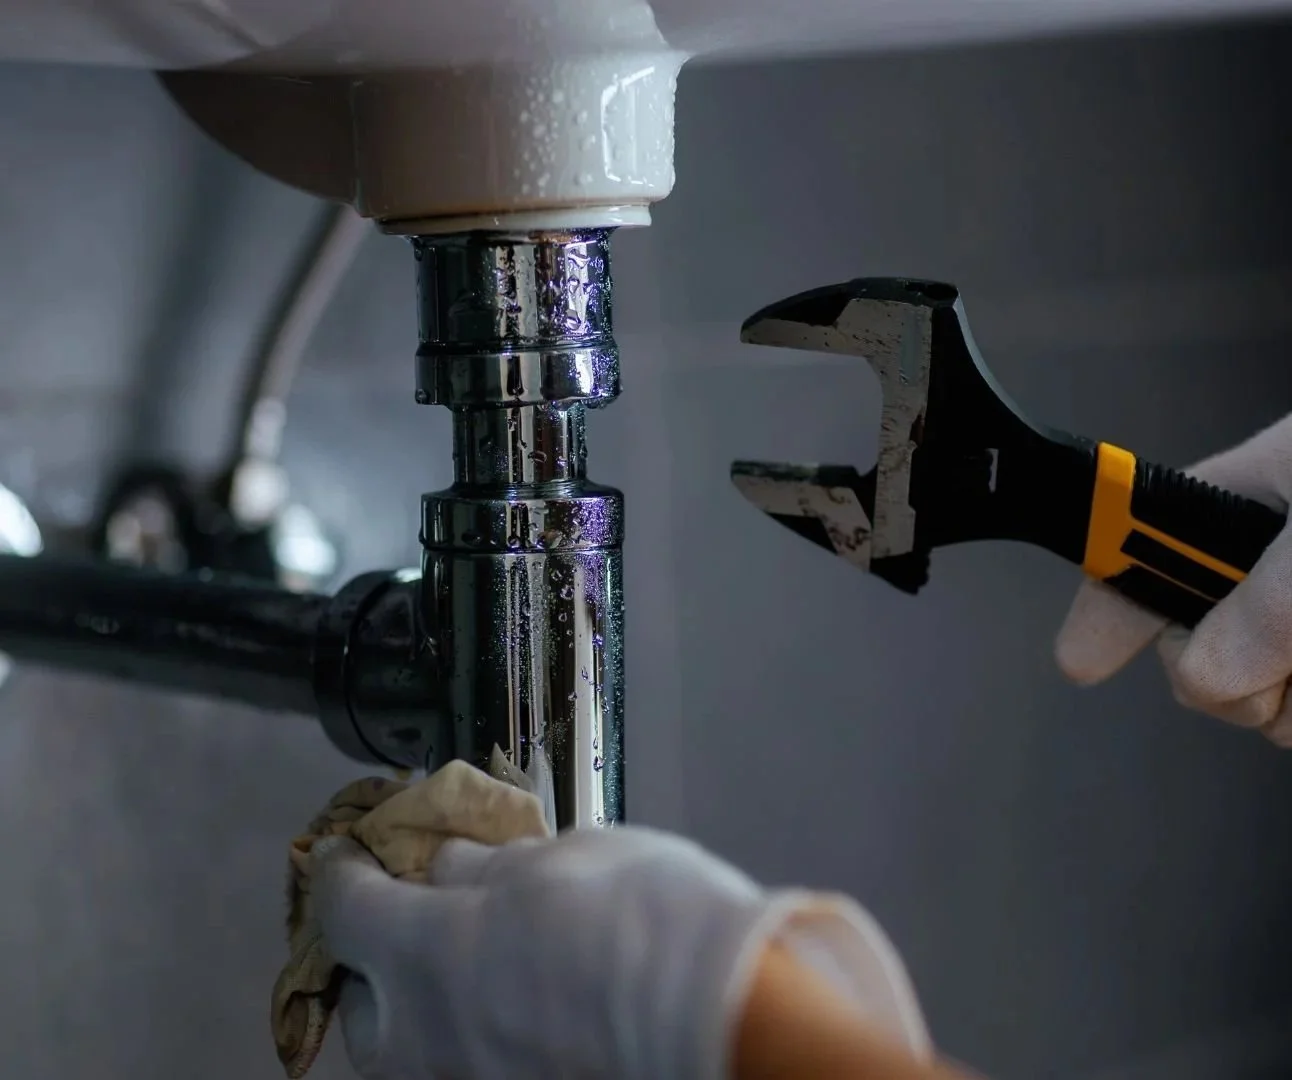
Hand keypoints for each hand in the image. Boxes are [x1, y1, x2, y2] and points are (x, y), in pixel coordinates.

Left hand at [310, 824, 929, 1079]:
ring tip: (473, 983)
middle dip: (379, 962)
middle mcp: (421, 1039)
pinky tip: (520, 1020)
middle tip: (419, 925)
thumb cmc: (644, 921)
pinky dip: (476, 1045)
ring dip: (421, 1016)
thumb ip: (488, 870)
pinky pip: (466, 1071)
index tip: (354, 852)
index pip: (343, 907)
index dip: (345, 870)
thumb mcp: (562, 859)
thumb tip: (450, 869)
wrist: (719, 1019)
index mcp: (422, 951)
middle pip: (360, 1004)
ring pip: (407, 1058)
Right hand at [1055, 414, 1291, 743]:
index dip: (1100, 610)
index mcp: (1239, 501)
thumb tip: (1204, 672)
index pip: (1130, 553)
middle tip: (1285, 671)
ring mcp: (1291, 615)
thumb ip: (1270, 598)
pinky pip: (1290, 715)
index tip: (1079, 662)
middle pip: (1191, 651)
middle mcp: (1260, 563)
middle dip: (1228, 682)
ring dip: (1286, 705)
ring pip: (1251, 698)